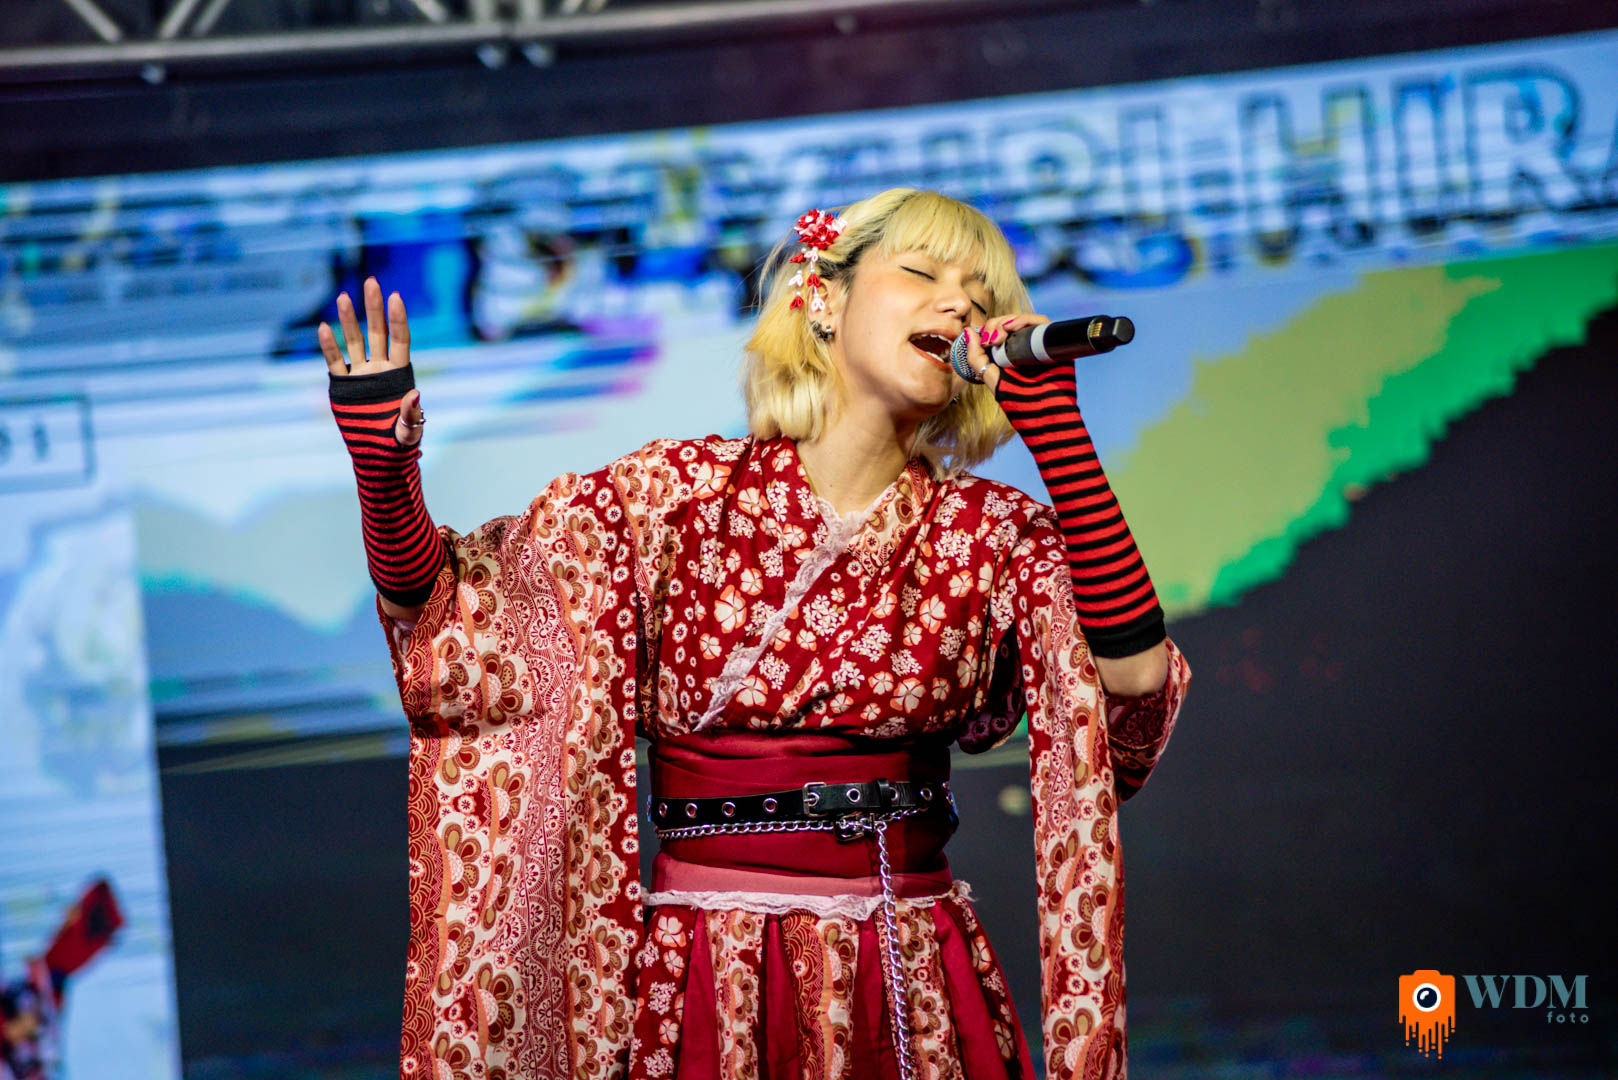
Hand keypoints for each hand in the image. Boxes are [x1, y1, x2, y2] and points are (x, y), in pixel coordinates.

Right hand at [318, 276, 420, 445]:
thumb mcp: (408, 431)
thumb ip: (411, 414)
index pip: (400, 340)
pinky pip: (334, 362)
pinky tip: (323, 328)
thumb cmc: (399, 445)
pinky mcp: (343, 386)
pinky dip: (328, 346)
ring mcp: (361, 375)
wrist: (377, 457)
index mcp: (400, 375)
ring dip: (349, 321)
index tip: (396, 297)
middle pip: (377, 332)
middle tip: (371, 282)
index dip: (398, 319)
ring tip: (344, 296)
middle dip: (374, 308)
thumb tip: (415, 394)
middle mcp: (380, 369)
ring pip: (355, 341)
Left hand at [963, 312, 1051, 393]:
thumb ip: (975, 355)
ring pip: (1022, 319)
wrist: (1037, 407)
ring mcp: (1037, 341)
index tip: (984, 341)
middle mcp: (1023, 344)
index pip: (999, 328)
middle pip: (1009, 321)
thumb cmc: (1013, 395)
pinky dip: (1024, 319)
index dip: (990, 328)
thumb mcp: (988, 374)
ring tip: (1000, 336)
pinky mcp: (1050, 340)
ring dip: (1007, 321)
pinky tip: (1011, 327)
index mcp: (1009, 350)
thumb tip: (968, 331)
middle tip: (991, 340)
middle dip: (996, 325)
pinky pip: (1040, 321)